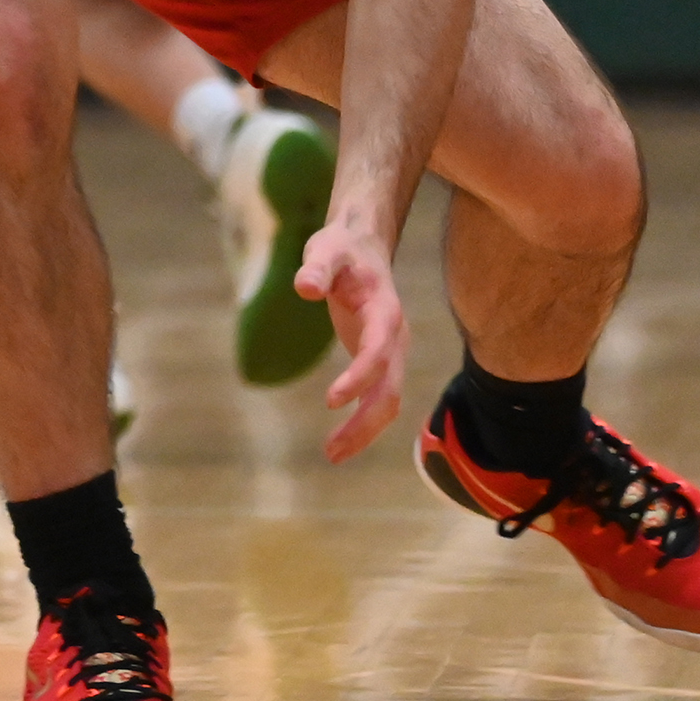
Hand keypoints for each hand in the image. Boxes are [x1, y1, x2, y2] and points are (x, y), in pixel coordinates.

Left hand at [295, 219, 406, 463]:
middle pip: (389, 389)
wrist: (363, 245)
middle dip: (364, 422)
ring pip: (387, 400)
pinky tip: (339, 441)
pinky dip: (362, 421)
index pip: (378, 352)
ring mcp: (391, 351)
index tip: (331, 401)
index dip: (359, 377)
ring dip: (364, 431)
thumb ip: (317, 268)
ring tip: (332, 455)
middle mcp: (395, 337)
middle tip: (331, 451)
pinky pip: (378, 397)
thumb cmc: (340, 249)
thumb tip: (304, 288)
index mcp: (385, 311)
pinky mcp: (379, 359)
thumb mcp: (325, 250)